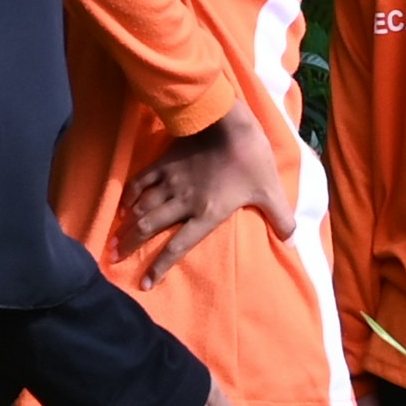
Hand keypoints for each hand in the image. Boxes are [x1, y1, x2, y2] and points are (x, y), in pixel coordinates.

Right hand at [120, 111, 294, 283]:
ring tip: (114, 240)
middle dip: (130, 245)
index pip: (178, 246)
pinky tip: (124, 205)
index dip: (159, 267)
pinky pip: (141, 182)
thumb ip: (281, 218)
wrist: (229, 121)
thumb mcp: (271, 190)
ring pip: (141, 208)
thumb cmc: (251, 157)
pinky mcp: (164, 162)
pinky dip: (130, 195)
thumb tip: (292, 241)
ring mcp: (170, 181)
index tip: (144, 283)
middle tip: (113, 258)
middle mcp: (183, 201)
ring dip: (126, 225)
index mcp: (206, 213)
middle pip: (149, 228)